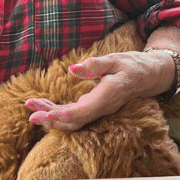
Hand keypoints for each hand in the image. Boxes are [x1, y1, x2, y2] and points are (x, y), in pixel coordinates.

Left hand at [25, 50, 174, 130]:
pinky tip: (45, 106)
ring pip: (73, 120)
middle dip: (50, 117)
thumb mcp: (116, 59)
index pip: (83, 112)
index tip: (44, 114)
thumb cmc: (133, 65)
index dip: (63, 115)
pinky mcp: (95, 108)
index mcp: (109, 95)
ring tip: (32, 107)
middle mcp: (103, 107)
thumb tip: (71, 69)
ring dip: (52, 115)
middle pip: (74, 120)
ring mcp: (99, 110)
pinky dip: (58, 112)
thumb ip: (95, 64)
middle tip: (30, 111)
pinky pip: (76, 115)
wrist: (149, 77)